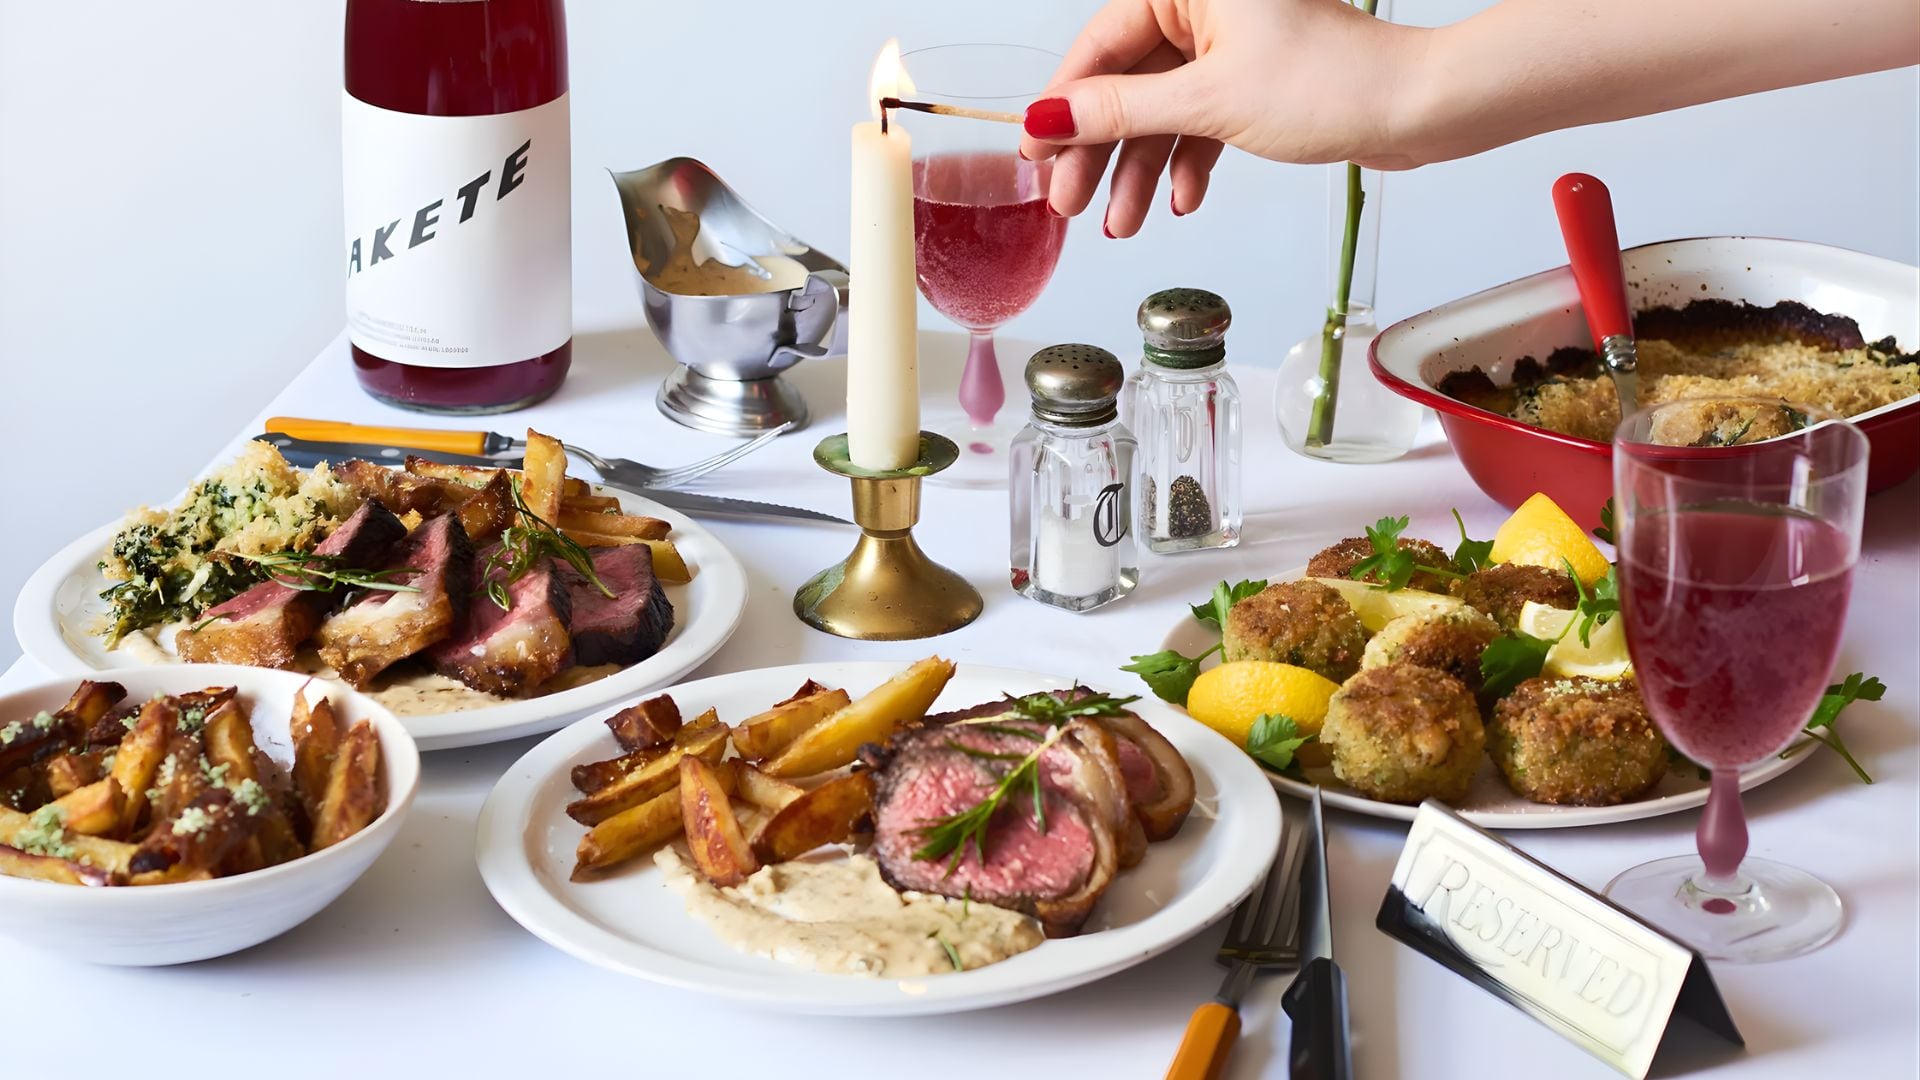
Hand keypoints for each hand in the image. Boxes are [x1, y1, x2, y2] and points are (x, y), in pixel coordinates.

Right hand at [1020, 0, 1427, 235]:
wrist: (1414, 107)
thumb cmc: (1334, 82)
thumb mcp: (1208, 101)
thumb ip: (1120, 111)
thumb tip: (1050, 118)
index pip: (1100, 44)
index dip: (1065, 105)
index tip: (1035, 152)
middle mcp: (1207, 5)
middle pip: (1126, 83)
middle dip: (1100, 151)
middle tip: (1070, 202)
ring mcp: (1231, 44)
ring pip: (1161, 110)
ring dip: (1139, 169)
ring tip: (1122, 223)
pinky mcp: (1253, 79)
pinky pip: (1198, 120)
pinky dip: (1186, 160)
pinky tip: (1179, 199)